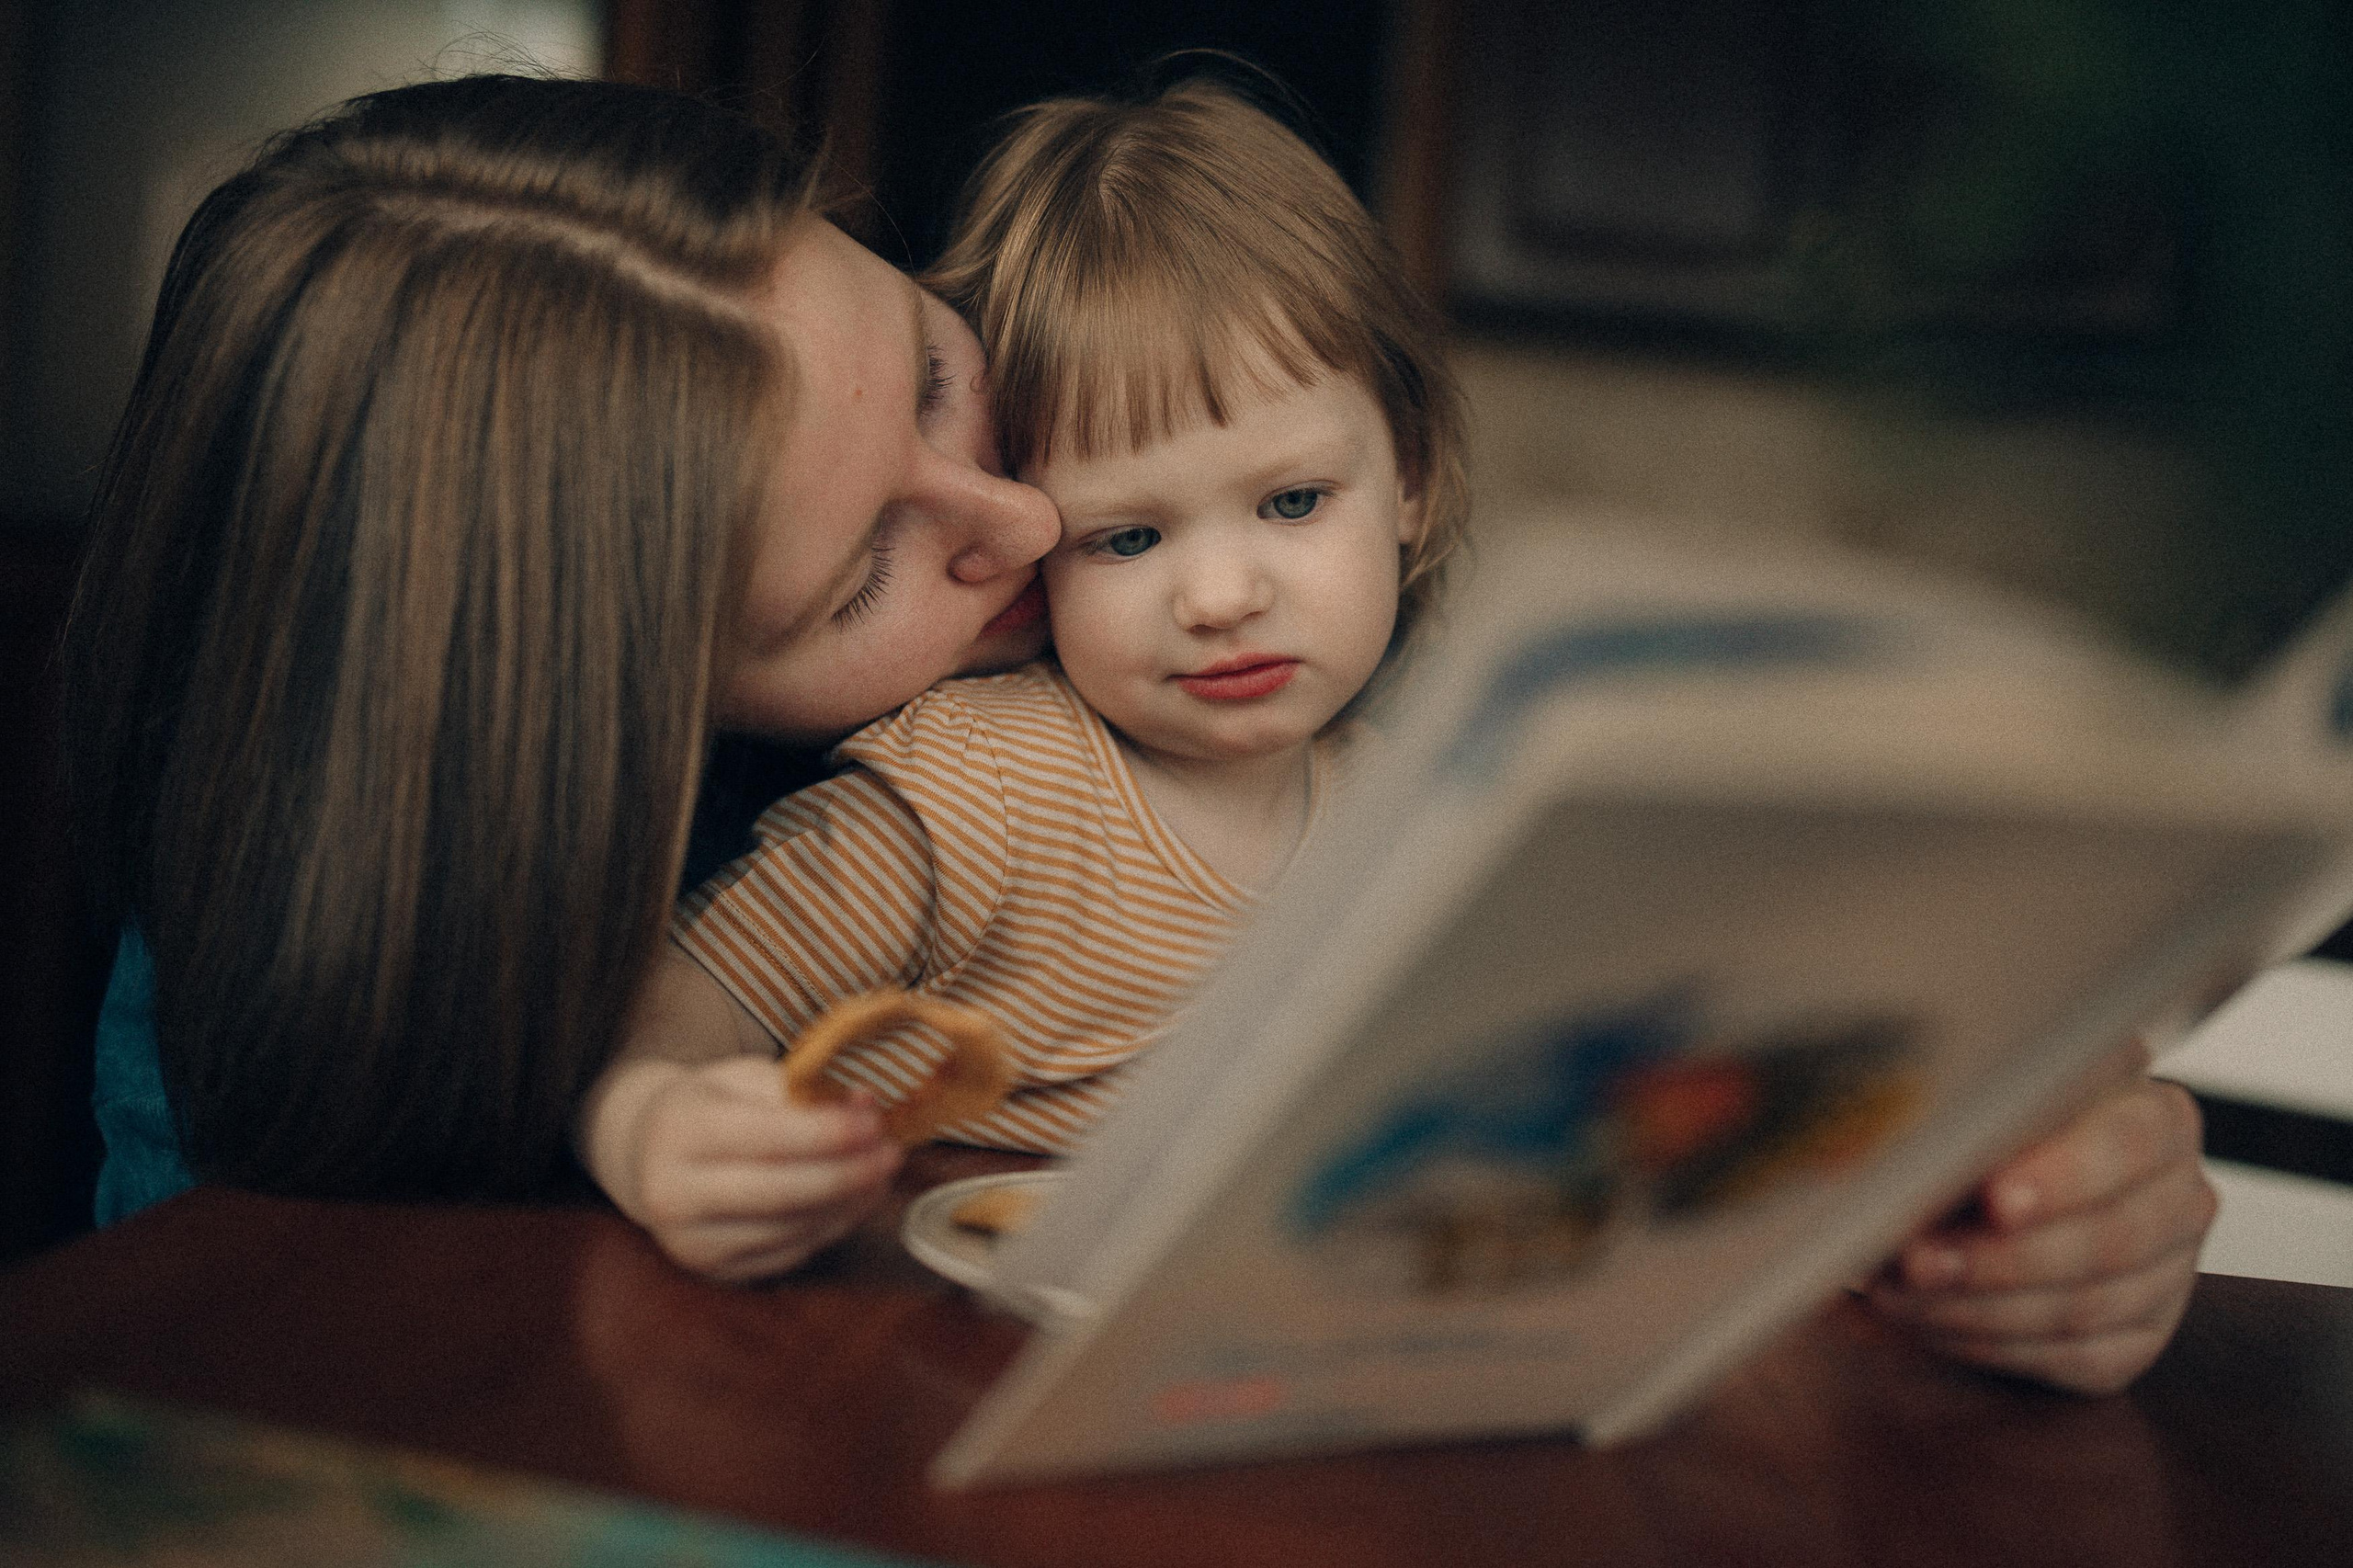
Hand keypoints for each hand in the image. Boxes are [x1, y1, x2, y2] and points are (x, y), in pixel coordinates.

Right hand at [583, 1052, 902, 1282]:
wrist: (646, 1156)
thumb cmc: (707, 1106)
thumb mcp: (741, 1079)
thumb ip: (800, 1091)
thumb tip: (865, 1105)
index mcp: (679, 1132)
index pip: (768, 1137)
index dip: (831, 1133)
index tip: (876, 1121)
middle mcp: (674, 1194)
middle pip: (784, 1191)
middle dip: (850, 1173)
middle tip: (893, 1152)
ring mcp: (691, 1242)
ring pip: (792, 1228)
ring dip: (849, 1202)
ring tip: (881, 1172)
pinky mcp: (714, 1271)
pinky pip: (790, 1252)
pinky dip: (831, 1226)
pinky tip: (854, 1199)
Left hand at [1865, 1060, 2215, 1393]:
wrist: (1997, 1181)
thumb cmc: (1987, 1125)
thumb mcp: (1985, 1098)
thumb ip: (1975, 1119)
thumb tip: (1921, 1156)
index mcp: (2161, 1119)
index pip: (2128, 1145)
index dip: (2062, 1176)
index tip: (1994, 1199)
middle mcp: (2182, 1200)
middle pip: (2107, 1240)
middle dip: (1998, 1258)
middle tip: (1914, 1260)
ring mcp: (2168, 1277)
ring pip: (2082, 1307)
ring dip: (1975, 1306)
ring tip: (1895, 1294)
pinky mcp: (2137, 1343)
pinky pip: (2069, 1357)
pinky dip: (1986, 1343)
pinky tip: (1923, 1323)